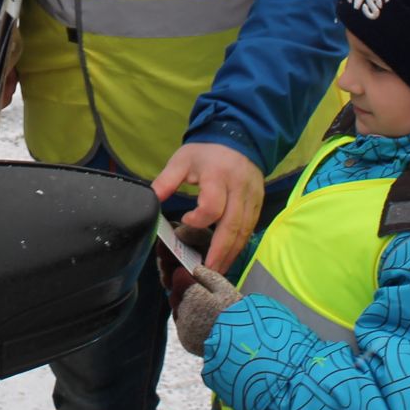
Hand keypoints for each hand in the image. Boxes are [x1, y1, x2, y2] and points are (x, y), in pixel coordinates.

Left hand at [151, 143, 263, 274]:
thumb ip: (166, 181)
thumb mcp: (182, 160)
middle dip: (220, 251)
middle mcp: (239, 188)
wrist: (239, 137)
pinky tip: (230, 256)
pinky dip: (240, 244)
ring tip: (218, 270)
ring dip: (232, 253)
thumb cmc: (206, 152)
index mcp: (217, 175)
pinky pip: (251, 227)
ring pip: (244, 230)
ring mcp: (252, 197)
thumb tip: (150, 200)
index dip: (198, 219)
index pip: (212, 205)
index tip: (184, 221)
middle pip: (232, 225)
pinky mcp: (259, 203)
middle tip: (207, 271)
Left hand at [174, 265, 241, 355]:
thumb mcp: (226, 289)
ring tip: (206, 312)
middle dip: (185, 292)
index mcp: (192, 295)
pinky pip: (183, 326)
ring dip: (186, 308)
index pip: (178, 277)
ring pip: (178, 310)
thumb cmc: (236, 314)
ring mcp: (183, 327)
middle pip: (175, 294)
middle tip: (203, 295)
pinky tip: (206, 325)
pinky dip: (190, 323)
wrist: (240, 346)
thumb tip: (195, 268)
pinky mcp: (185, 340)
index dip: (186, 276)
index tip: (195, 278)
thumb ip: (207, 276)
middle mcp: (183, 311)